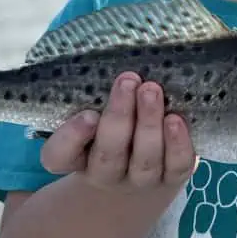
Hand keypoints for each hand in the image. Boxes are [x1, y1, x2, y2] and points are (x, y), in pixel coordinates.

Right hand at [40, 72, 196, 190]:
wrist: (141, 168)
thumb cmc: (112, 124)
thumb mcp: (95, 107)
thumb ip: (96, 92)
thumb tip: (114, 56)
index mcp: (76, 158)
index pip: (59, 156)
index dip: (72, 138)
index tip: (88, 114)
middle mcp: (105, 174)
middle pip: (108, 154)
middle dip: (119, 117)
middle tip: (128, 80)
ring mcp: (139, 181)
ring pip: (144, 160)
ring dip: (149, 124)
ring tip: (152, 91)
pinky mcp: (171, 179)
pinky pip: (176, 166)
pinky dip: (177, 144)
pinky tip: (176, 119)